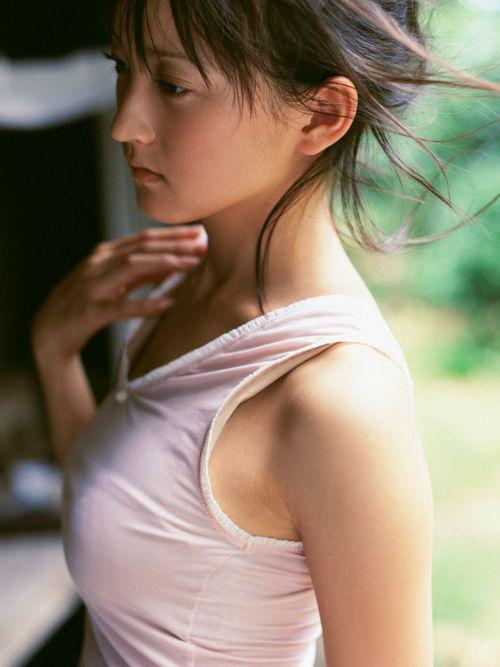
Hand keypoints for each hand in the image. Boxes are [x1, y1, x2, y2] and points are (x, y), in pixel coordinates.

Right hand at [30, 224, 207, 359]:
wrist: (50, 331)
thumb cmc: (88, 303)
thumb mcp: (115, 282)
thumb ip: (141, 271)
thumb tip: (175, 262)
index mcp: (105, 254)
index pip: (144, 238)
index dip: (172, 233)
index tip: (199, 232)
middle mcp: (99, 263)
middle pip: (142, 248)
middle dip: (175, 244)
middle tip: (203, 245)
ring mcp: (94, 285)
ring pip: (132, 267)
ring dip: (164, 264)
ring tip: (191, 265)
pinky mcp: (91, 311)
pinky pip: (122, 306)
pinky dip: (146, 304)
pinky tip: (168, 304)